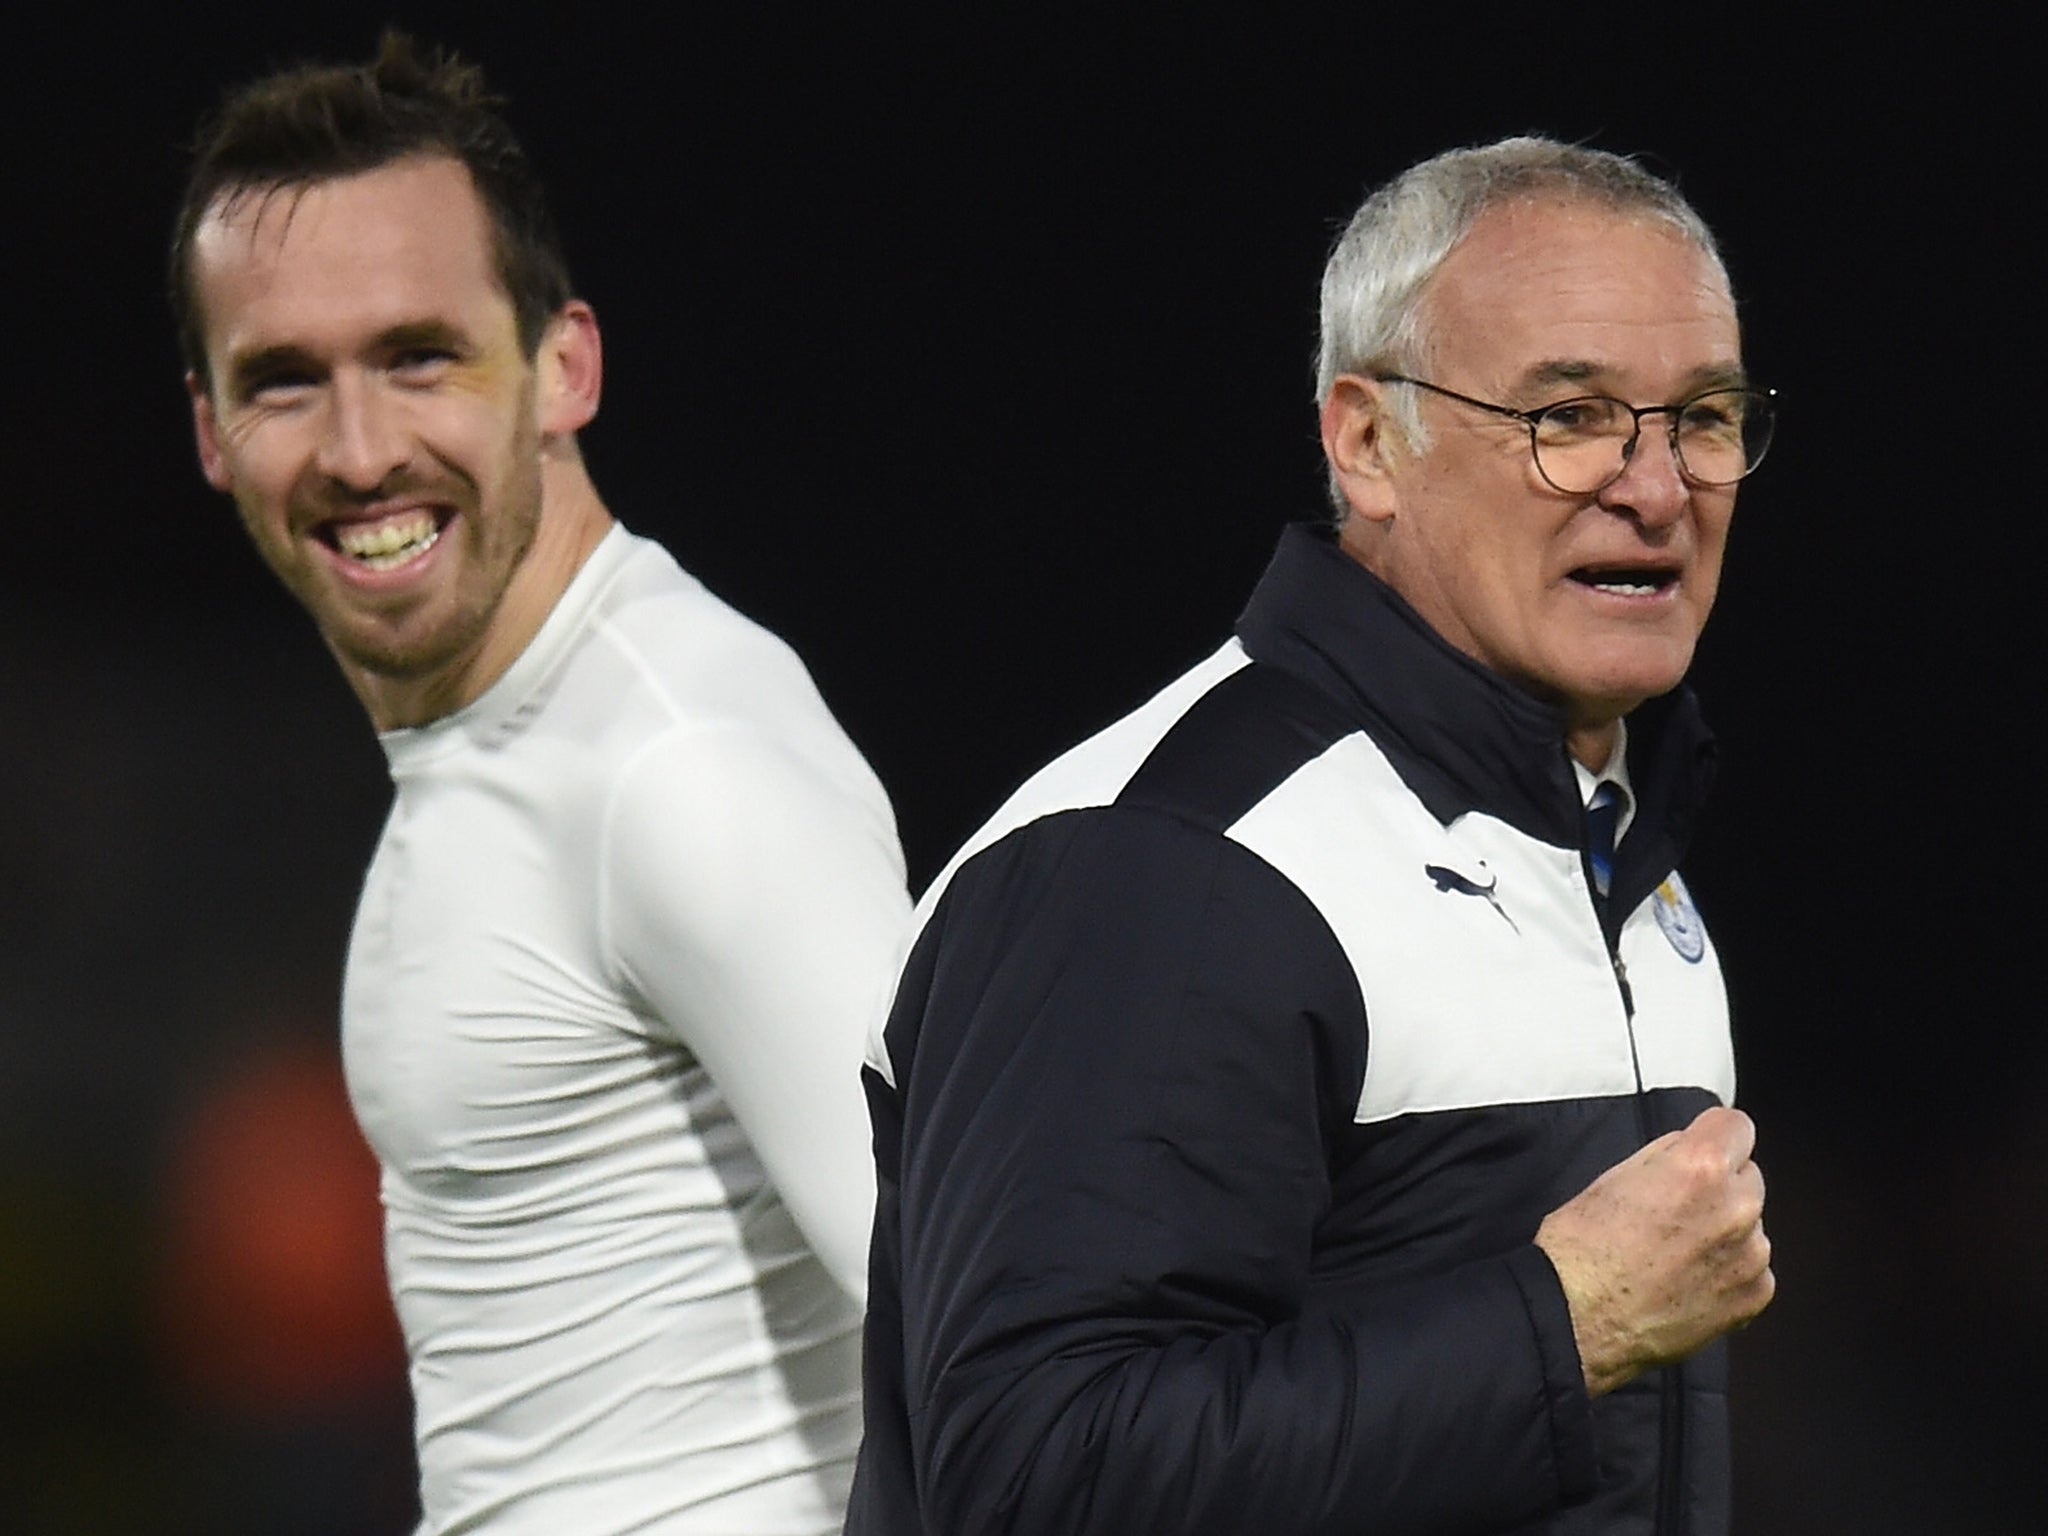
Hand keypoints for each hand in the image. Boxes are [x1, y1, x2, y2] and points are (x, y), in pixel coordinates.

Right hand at [1534, 1105, 1773, 1396]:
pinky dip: (1728, 1270)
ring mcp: (1750, 1256)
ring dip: (1724, 1229)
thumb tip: (1689, 1151)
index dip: (1711, 1135)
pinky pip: (1753, 1267)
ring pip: (1750, 1223)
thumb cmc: (1582, 1251)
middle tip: (1675, 1209)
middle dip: (1718, 1185)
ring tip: (1676, 1252)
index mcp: (1700, 1167)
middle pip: (1747, 1175)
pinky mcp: (1754, 1297)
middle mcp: (1736, 1207)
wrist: (1577, 1320)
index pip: (1736, 1124)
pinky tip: (1688, 1281)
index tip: (1700, 1148)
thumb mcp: (1613, 1177)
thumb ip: (1666, 1156)